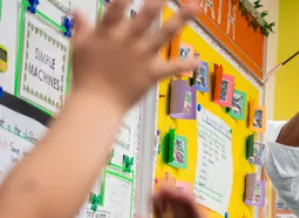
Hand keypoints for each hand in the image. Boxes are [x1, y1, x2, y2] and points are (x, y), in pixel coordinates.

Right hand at [70, 0, 199, 110]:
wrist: (96, 105)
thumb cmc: (85, 76)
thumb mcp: (79, 48)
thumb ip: (83, 28)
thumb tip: (78, 11)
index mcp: (107, 33)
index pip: (116, 8)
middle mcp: (126, 42)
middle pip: (145, 17)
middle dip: (157, 2)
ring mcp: (141, 57)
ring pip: (164, 35)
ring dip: (180, 20)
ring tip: (195, 7)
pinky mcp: (151, 74)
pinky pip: (172, 67)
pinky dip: (185, 64)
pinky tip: (197, 60)